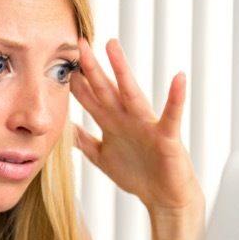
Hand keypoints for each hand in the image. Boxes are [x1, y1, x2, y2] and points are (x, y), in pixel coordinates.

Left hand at [70, 38, 200, 215]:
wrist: (164, 197)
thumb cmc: (138, 174)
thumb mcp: (102, 156)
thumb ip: (84, 141)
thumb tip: (63, 128)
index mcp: (112, 123)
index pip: (90, 97)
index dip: (74, 81)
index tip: (59, 59)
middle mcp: (127, 119)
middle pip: (106, 89)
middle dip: (91, 67)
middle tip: (78, 42)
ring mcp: (146, 125)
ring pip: (131, 94)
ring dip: (122, 71)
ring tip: (113, 47)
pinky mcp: (166, 137)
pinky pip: (171, 115)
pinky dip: (176, 98)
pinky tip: (179, 78)